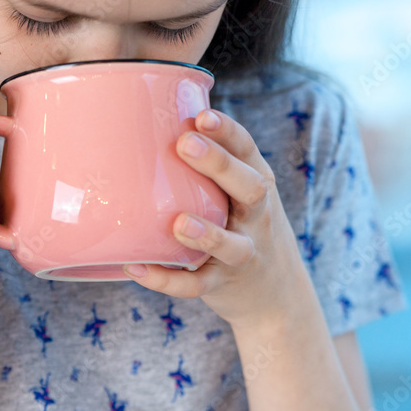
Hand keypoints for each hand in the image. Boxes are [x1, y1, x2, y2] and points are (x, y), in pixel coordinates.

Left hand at [123, 108, 306, 330]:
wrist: (274, 294)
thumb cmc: (241, 226)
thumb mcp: (239, 194)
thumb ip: (210, 167)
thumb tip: (148, 122)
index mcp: (257, 184)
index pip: (248, 151)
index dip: (228, 132)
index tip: (202, 116)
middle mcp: (257, 217)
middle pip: (250, 188)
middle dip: (219, 165)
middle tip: (184, 144)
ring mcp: (243, 253)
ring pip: (232, 245)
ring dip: (207, 234)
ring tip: (179, 222)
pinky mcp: (222, 285)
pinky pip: (196, 286)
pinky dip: (166, 280)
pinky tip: (136, 267)